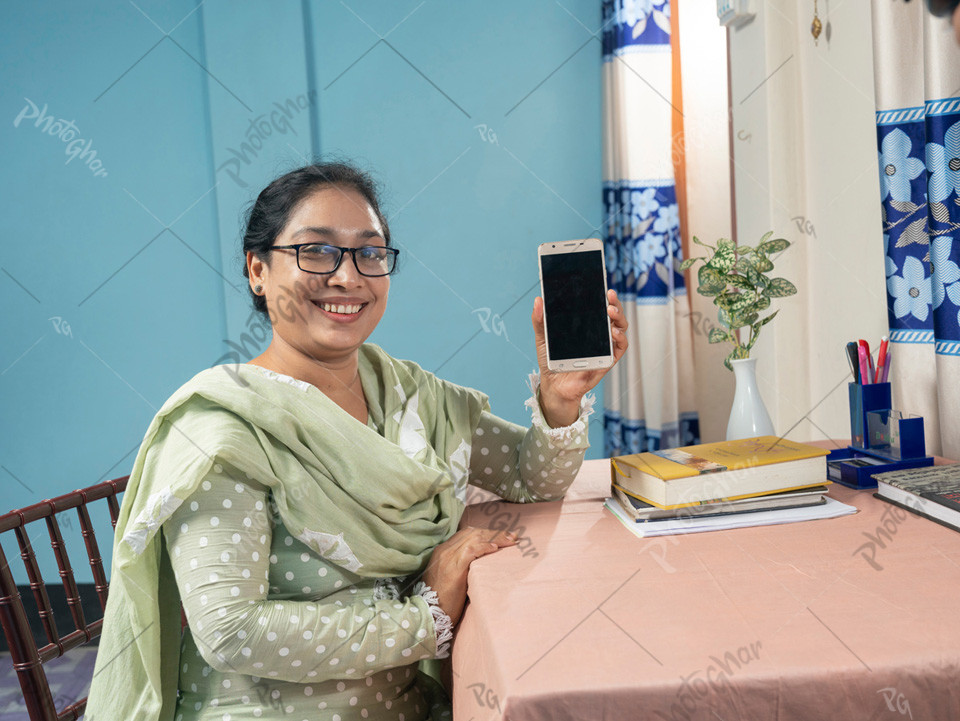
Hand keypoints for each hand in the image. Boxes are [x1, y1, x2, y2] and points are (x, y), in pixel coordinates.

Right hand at [421, 527, 516, 625]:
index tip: (502, 536)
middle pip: (472, 532)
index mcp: (442, 550)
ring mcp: (448, 557)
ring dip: (495, 537)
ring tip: (510, 540)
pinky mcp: (454, 567)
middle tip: (512, 536)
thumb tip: (480, 563)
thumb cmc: (442, 600)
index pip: (467, 534)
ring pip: (474, 538)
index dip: (486, 532)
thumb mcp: (450, 577)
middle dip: (494, 532)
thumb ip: (461, 566)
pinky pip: (472, 550)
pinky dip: (485, 546)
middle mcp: (444, 550)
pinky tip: (496, 548)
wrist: (429, 613)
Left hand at [531, 288, 628, 426]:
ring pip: (620, 327)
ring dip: (619, 317)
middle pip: (613, 314)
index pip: (599, 306)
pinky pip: (620, 347)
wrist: (554, 385)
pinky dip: (620, 338)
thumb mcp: (543, 337)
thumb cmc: (552, 360)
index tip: (603, 286)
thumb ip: (540, 320)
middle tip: (609, 296)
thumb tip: (538, 300)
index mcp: (586, 325)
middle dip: (614, 302)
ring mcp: (605, 346)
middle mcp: (598, 333)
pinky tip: (612, 332)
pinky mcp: (608, 359)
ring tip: (610, 311)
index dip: (603, 295)